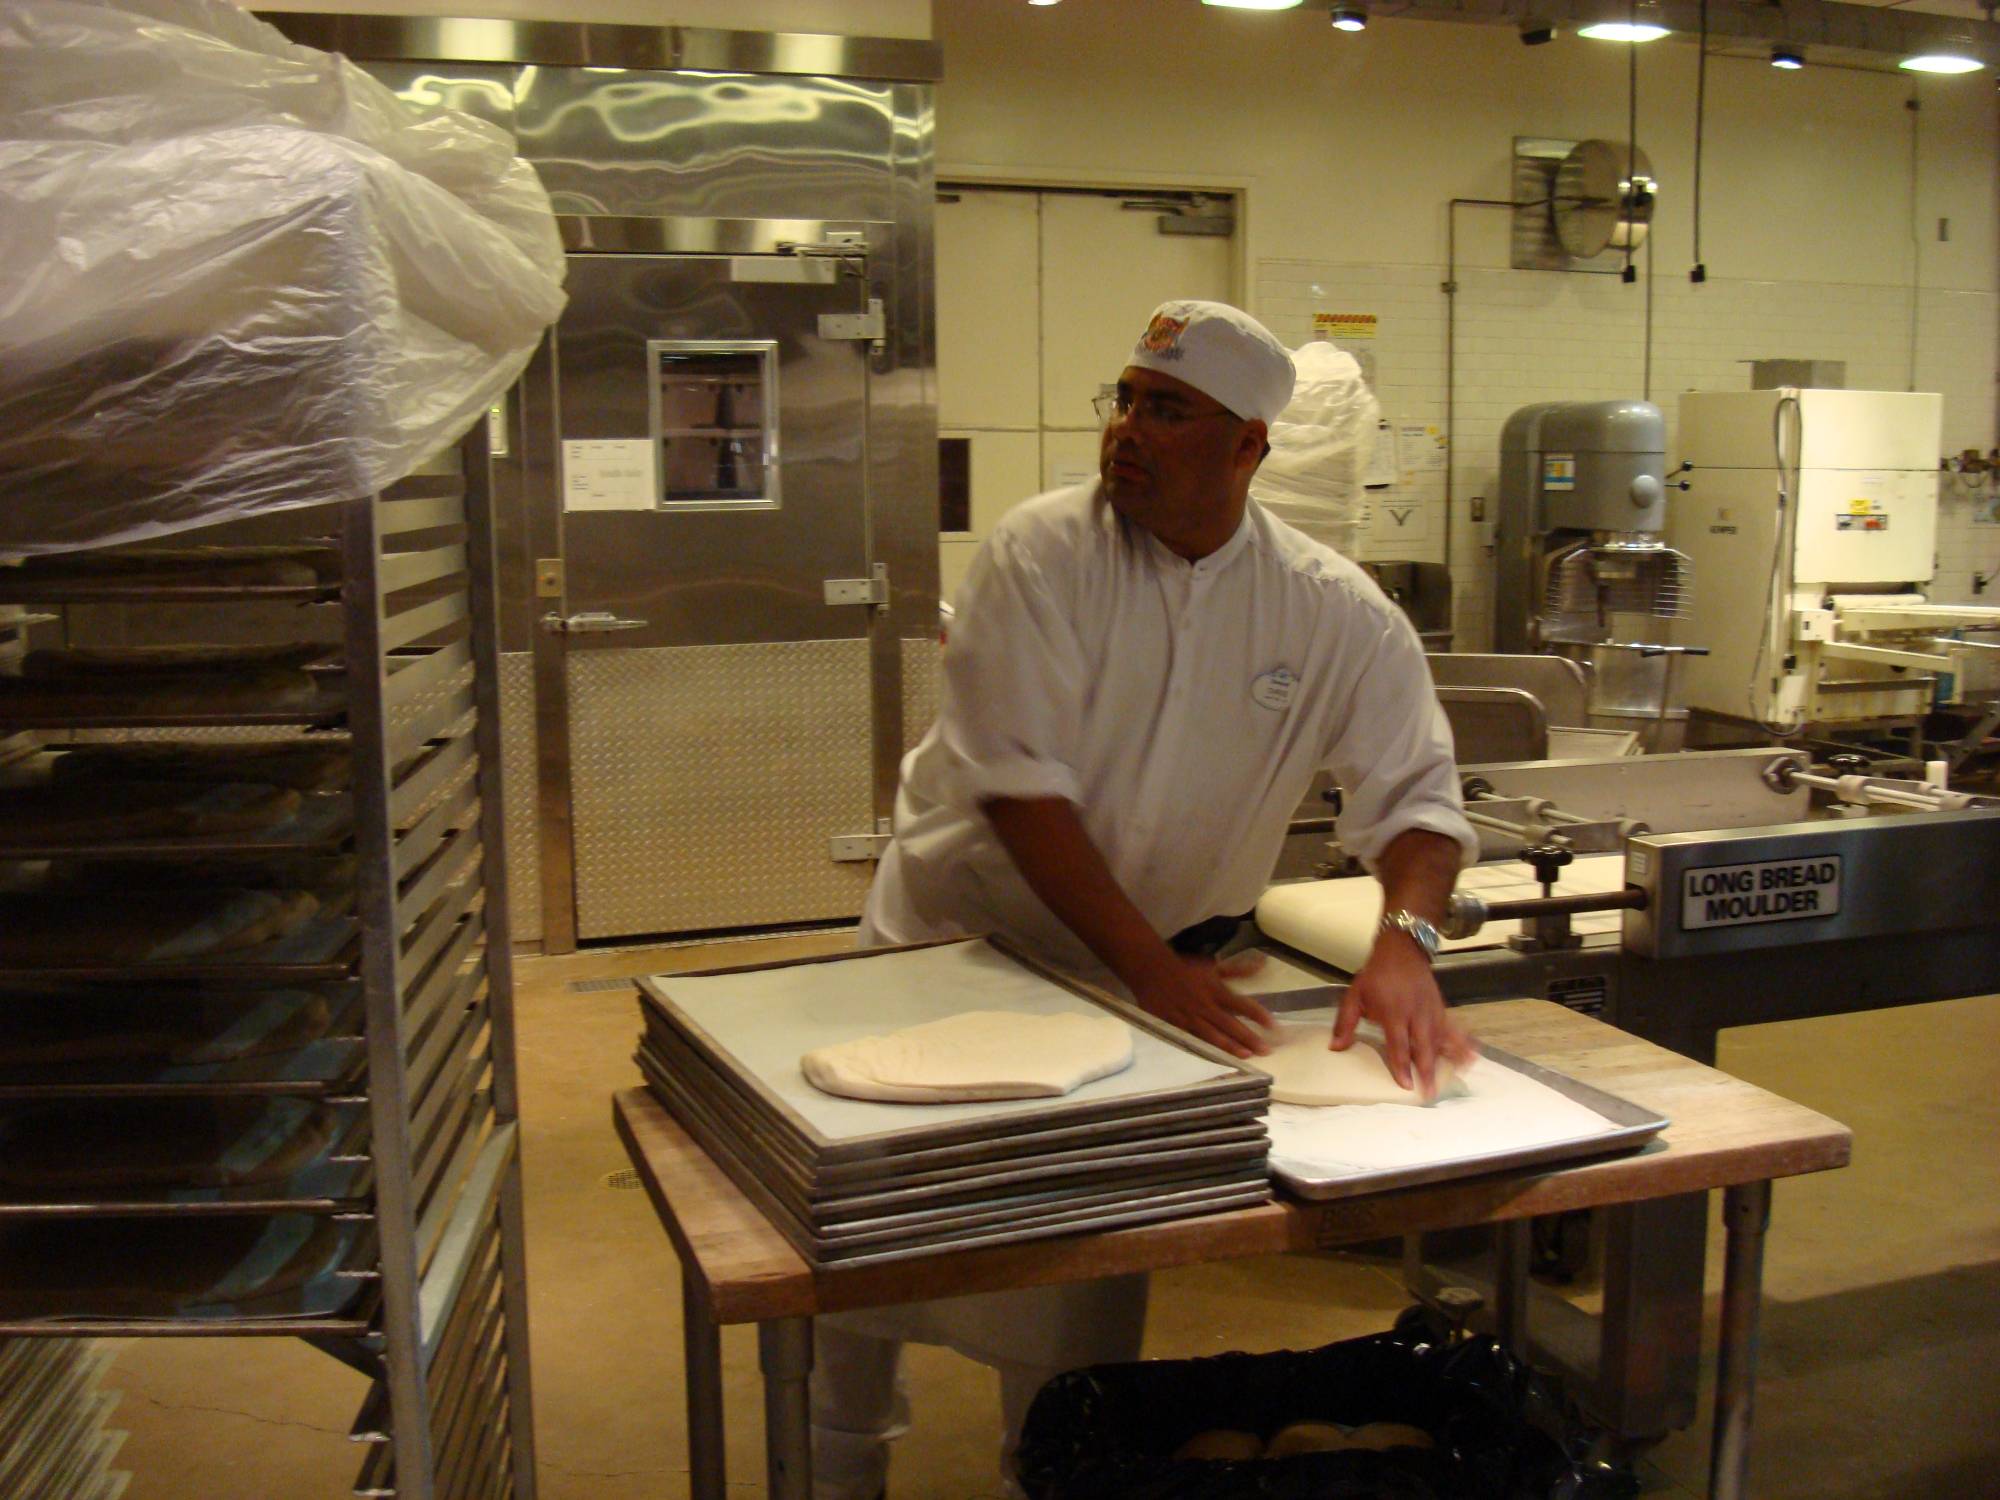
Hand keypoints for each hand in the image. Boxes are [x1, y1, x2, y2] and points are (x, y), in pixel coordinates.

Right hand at [1131, 951, 1273, 1058]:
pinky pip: (1192, 1040)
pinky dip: (1204, 1050)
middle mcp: (1205, 1005)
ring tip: (1246, 1056)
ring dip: (1230, 1046)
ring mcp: (1190, 1017)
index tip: (1273, 1026)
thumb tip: (1262, 964)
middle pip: (1230, 1023)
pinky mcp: (1175, 1026)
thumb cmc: (1185, 970)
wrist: (1151, 970)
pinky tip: (1215, 1058)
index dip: (1258, 1015)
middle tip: (1266, 1050)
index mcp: (1216, 990)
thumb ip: (1237, 970)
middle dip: (1249, 1037)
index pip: (1242, 1004)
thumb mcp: (1212, 967)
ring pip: (1212, 1035)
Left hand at [1332, 936, 1475, 1097]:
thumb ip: (1345, 1022)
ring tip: (1450, 1081)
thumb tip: (1336, 1048)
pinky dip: (1463, 1044)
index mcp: (1393, 1011)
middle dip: (1426, 1071)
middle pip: (1423, 1046)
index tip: (1406, 1085)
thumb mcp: (1354, 995)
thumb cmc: (1376, 976)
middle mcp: (1415, 1013)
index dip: (1402, 1065)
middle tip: (1429, 1094)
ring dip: (1446, 1062)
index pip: (1398, 1044)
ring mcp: (1431, 1011)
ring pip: (1441, 1040)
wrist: (1401, 951)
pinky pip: (1453, 1029)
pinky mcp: (1441, 1009)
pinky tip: (1472, 1057)